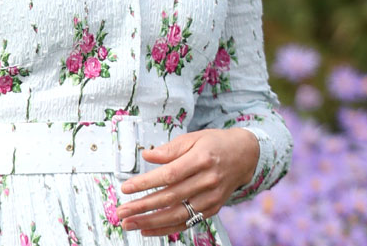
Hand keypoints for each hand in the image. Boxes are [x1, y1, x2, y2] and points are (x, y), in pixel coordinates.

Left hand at [115, 127, 258, 236]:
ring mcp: (211, 198)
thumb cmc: (215, 143)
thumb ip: (170, 149)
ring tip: (130, 223)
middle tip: (122, 211)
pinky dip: (167, 228)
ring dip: (151, 222)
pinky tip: (148, 229)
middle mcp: (207, 181)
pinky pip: (187, 222)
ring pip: (177, 215)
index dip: (146, 183)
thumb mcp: (193, 138)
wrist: (244, 155)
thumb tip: (147, 155)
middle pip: (170, 197)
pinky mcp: (212, 209)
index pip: (169, 175)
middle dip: (143, 206)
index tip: (126, 188)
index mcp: (201, 159)